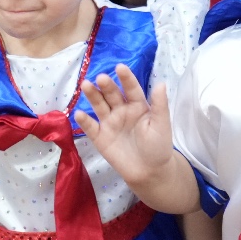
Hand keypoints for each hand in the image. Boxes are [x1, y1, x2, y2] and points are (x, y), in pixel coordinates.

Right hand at [75, 65, 176, 186]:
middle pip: (112, 94)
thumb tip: (161, 83)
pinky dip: (84, 121)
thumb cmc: (158, 146)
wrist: (150, 173)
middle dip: (106, 85)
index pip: (131, 88)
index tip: (120, 67)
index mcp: (138, 105)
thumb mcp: (161, 124)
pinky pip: (90, 127)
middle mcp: (121, 110)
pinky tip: (78, 113)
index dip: (126, 78)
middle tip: (100, 78)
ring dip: (92, 95)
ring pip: (99, 105)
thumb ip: (160, 105)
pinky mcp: (100, 137)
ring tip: (85, 85)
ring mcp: (109, 123)